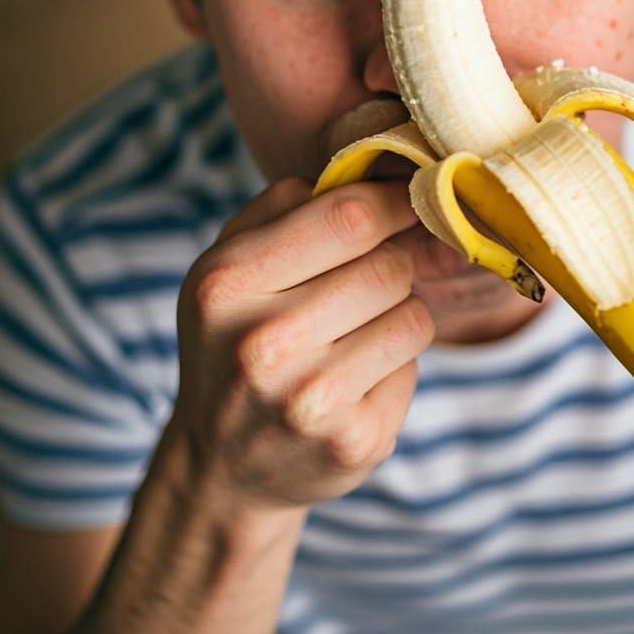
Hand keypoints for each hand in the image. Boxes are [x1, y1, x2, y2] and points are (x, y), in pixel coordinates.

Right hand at [171, 176, 434, 510]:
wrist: (220, 467)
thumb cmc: (233, 340)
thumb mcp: (228, 267)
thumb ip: (284, 206)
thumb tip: (368, 165)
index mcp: (227, 284)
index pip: (348, 217)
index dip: (395, 202)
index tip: (411, 199)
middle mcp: (263, 344)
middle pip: (388, 266)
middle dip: (393, 262)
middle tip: (371, 277)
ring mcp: (309, 401)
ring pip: (413, 315)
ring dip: (398, 314)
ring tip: (354, 333)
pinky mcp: (352, 442)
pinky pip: (412, 368)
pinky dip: (394, 365)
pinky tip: (353, 382)